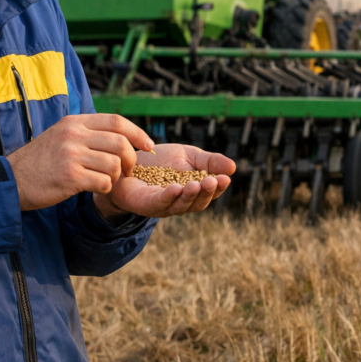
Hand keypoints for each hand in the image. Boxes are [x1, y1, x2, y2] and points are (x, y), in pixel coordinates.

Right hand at [7, 114, 153, 210]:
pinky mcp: (69, 177)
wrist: (12, 180)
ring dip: (117, 176)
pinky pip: (103, 182)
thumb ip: (86, 132)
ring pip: (114, 163)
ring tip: (108, 180)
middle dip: (131, 158)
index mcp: (74, 122)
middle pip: (120, 142)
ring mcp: (71, 155)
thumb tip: (120, 135)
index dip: (137, 133)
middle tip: (128, 170)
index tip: (148, 145)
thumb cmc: (41, 161)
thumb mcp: (61, 135)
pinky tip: (96, 188)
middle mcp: (74, 135)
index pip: (116, 121)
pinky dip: (106, 187)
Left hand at [94, 144, 234, 217]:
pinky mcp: (146, 204)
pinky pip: (158, 203)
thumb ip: (209, 162)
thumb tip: (233, 167)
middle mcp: (180, 201)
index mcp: (193, 190)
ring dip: (189, 196)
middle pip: (197, 203)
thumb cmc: (160, 161)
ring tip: (196, 184)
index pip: (210, 192)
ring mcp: (163, 206)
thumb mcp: (189, 155)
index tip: (226, 178)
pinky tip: (175, 188)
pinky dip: (168, 197)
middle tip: (213, 181)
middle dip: (206, 192)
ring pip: (180, 206)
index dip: (219, 187)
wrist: (127, 161)